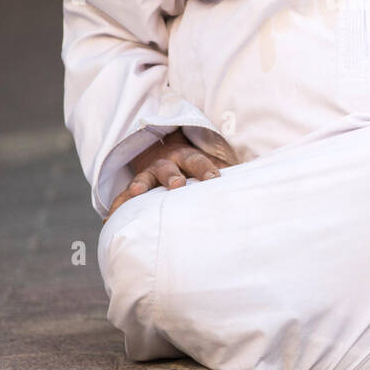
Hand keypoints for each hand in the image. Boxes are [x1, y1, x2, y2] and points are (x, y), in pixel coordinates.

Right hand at [106, 128, 229, 217]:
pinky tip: (110, 219)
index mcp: (188, 158)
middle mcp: (167, 164)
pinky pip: (122, 198)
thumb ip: (227, 173)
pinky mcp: (134, 188)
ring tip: (136, 194)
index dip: (207, 170)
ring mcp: (149, 175)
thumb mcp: (210, 164)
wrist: (164, 151)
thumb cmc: (195, 167)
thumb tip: (258, 183)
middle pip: (170, 168)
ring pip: (144, 179)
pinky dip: (117, 207)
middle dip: (173, 176)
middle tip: (177, 185)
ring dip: (140, 186)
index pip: (199, 162)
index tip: (215, 179)